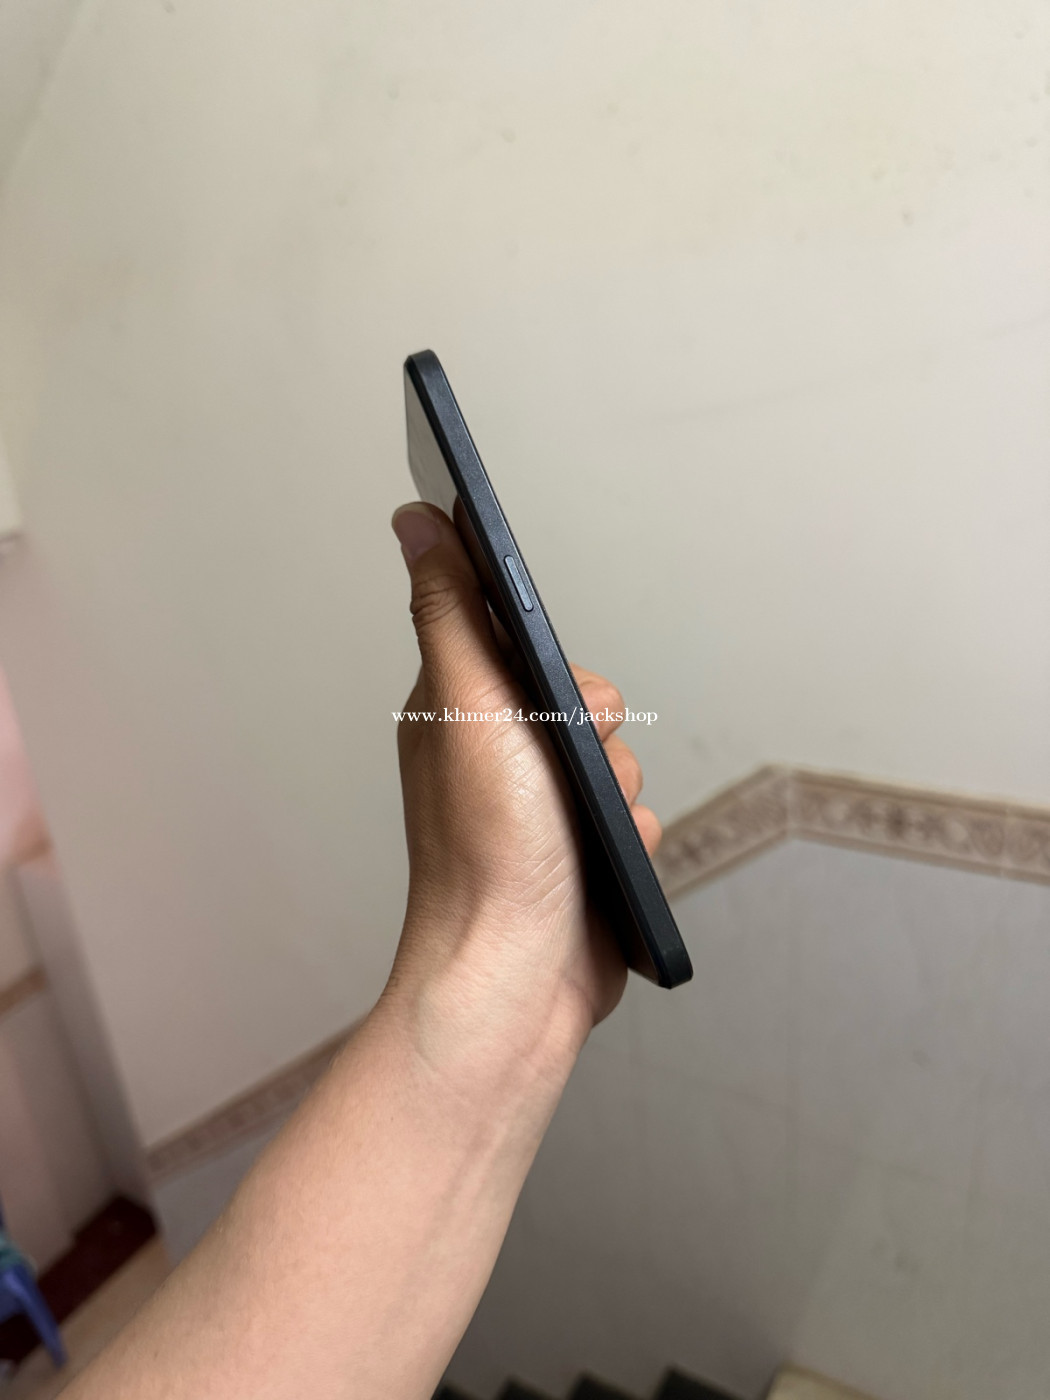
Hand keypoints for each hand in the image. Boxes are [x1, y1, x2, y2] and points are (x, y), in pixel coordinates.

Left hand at [383, 502, 661, 1082]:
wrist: (518, 976)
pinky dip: (629, 837)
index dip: (547, 653)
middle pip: (581, 697)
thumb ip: (453, 609)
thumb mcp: (468, 704)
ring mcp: (539, 807)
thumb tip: (416, 518)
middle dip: (593, 728)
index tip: (554, 688)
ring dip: (616, 789)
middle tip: (569, 761)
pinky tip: (603, 864)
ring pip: (614, 759)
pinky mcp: (578, 853)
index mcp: (459, 710)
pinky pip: (634, 816)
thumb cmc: (485, 843)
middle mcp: (496, 754)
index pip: (516, 637)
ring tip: (584, 828)